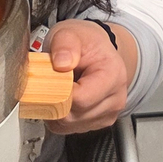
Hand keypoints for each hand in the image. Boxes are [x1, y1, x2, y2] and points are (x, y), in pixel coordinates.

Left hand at [45, 19, 136, 133]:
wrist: (97, 50)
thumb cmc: (86, 44)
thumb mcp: (71, 33)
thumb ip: (65, 44)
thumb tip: (61, 63)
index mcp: (113, 75)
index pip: (81, 98)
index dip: (58, 92)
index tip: (47, 80)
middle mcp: (115, 98)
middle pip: (73, 115)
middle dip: (53, 101)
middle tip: (48, 82)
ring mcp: (108, 114)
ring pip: (69, 125)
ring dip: (55, 110)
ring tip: (59, 88)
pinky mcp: (98, 122)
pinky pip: (69, 128)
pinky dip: (59, 116)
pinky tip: (63, 98)